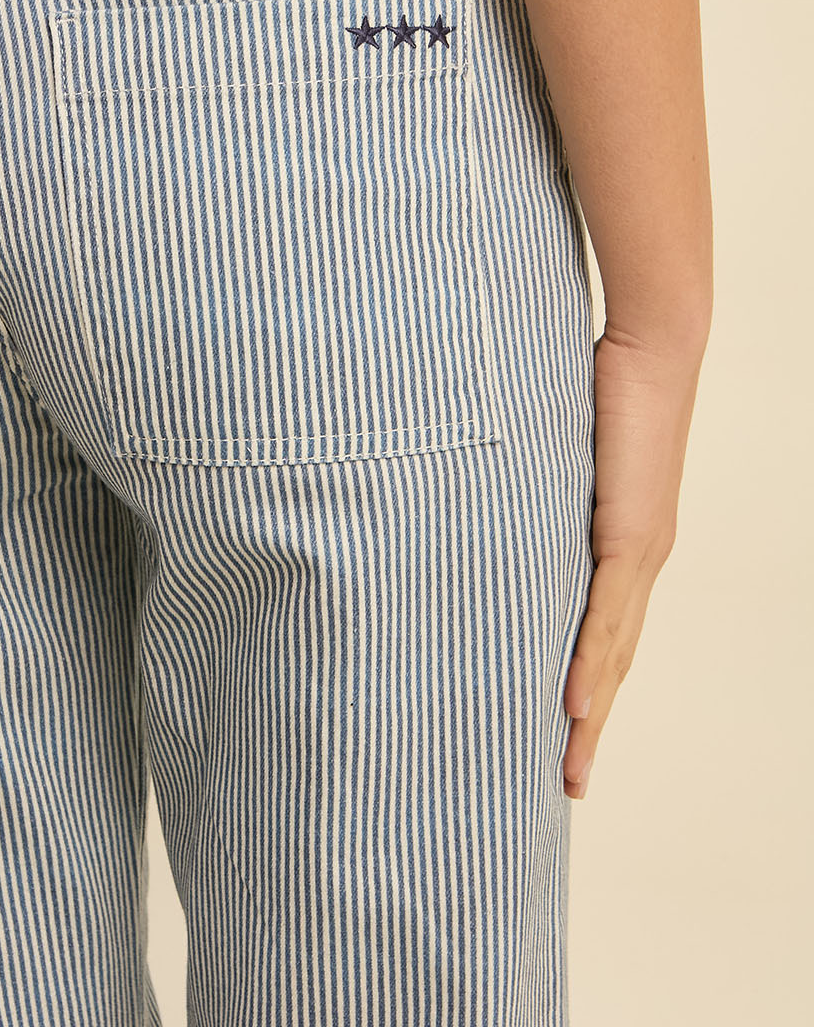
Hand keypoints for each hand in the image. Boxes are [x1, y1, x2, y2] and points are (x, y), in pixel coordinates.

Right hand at [562, 320, 706, 798]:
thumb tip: (479, 500)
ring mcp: (639, 555)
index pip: (602, 635)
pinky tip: (571, 709)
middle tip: (566, 784)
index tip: (561, 738)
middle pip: (611, 664)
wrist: (654, 350)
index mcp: (623, 549)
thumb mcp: (557, 456)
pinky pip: (605, 616)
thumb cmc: (603, 389)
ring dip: (589, 717)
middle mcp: (639, 563)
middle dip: (589, 729)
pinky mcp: (632, 536)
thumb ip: (531, 489)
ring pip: (611, 655)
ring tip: (569, 769)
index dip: (585, 691)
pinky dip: (588, 667)